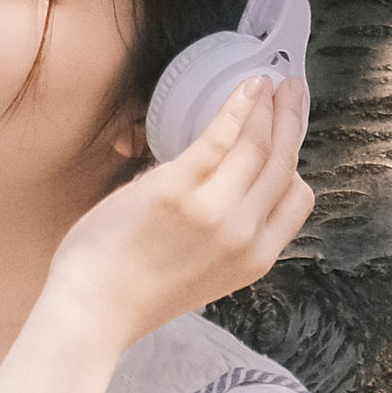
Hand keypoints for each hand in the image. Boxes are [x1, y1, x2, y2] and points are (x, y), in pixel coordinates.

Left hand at [41, 76, 310, 357]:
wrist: (94, 309)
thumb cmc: (137, 292)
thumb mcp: (206, 273)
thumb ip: (229, 237)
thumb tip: (234, 193)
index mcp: (255, 259)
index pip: (297, 199)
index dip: (296, 160)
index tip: (290, 134)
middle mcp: (244, 235)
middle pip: (283, 164)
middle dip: (292, 120)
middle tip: (292, 89)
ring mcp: (214, 211)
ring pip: (258, 146)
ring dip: (268, 107)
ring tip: (268, 82)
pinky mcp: (178, 189)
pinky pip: (220, 138)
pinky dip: (238, 108)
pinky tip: (245, 89)